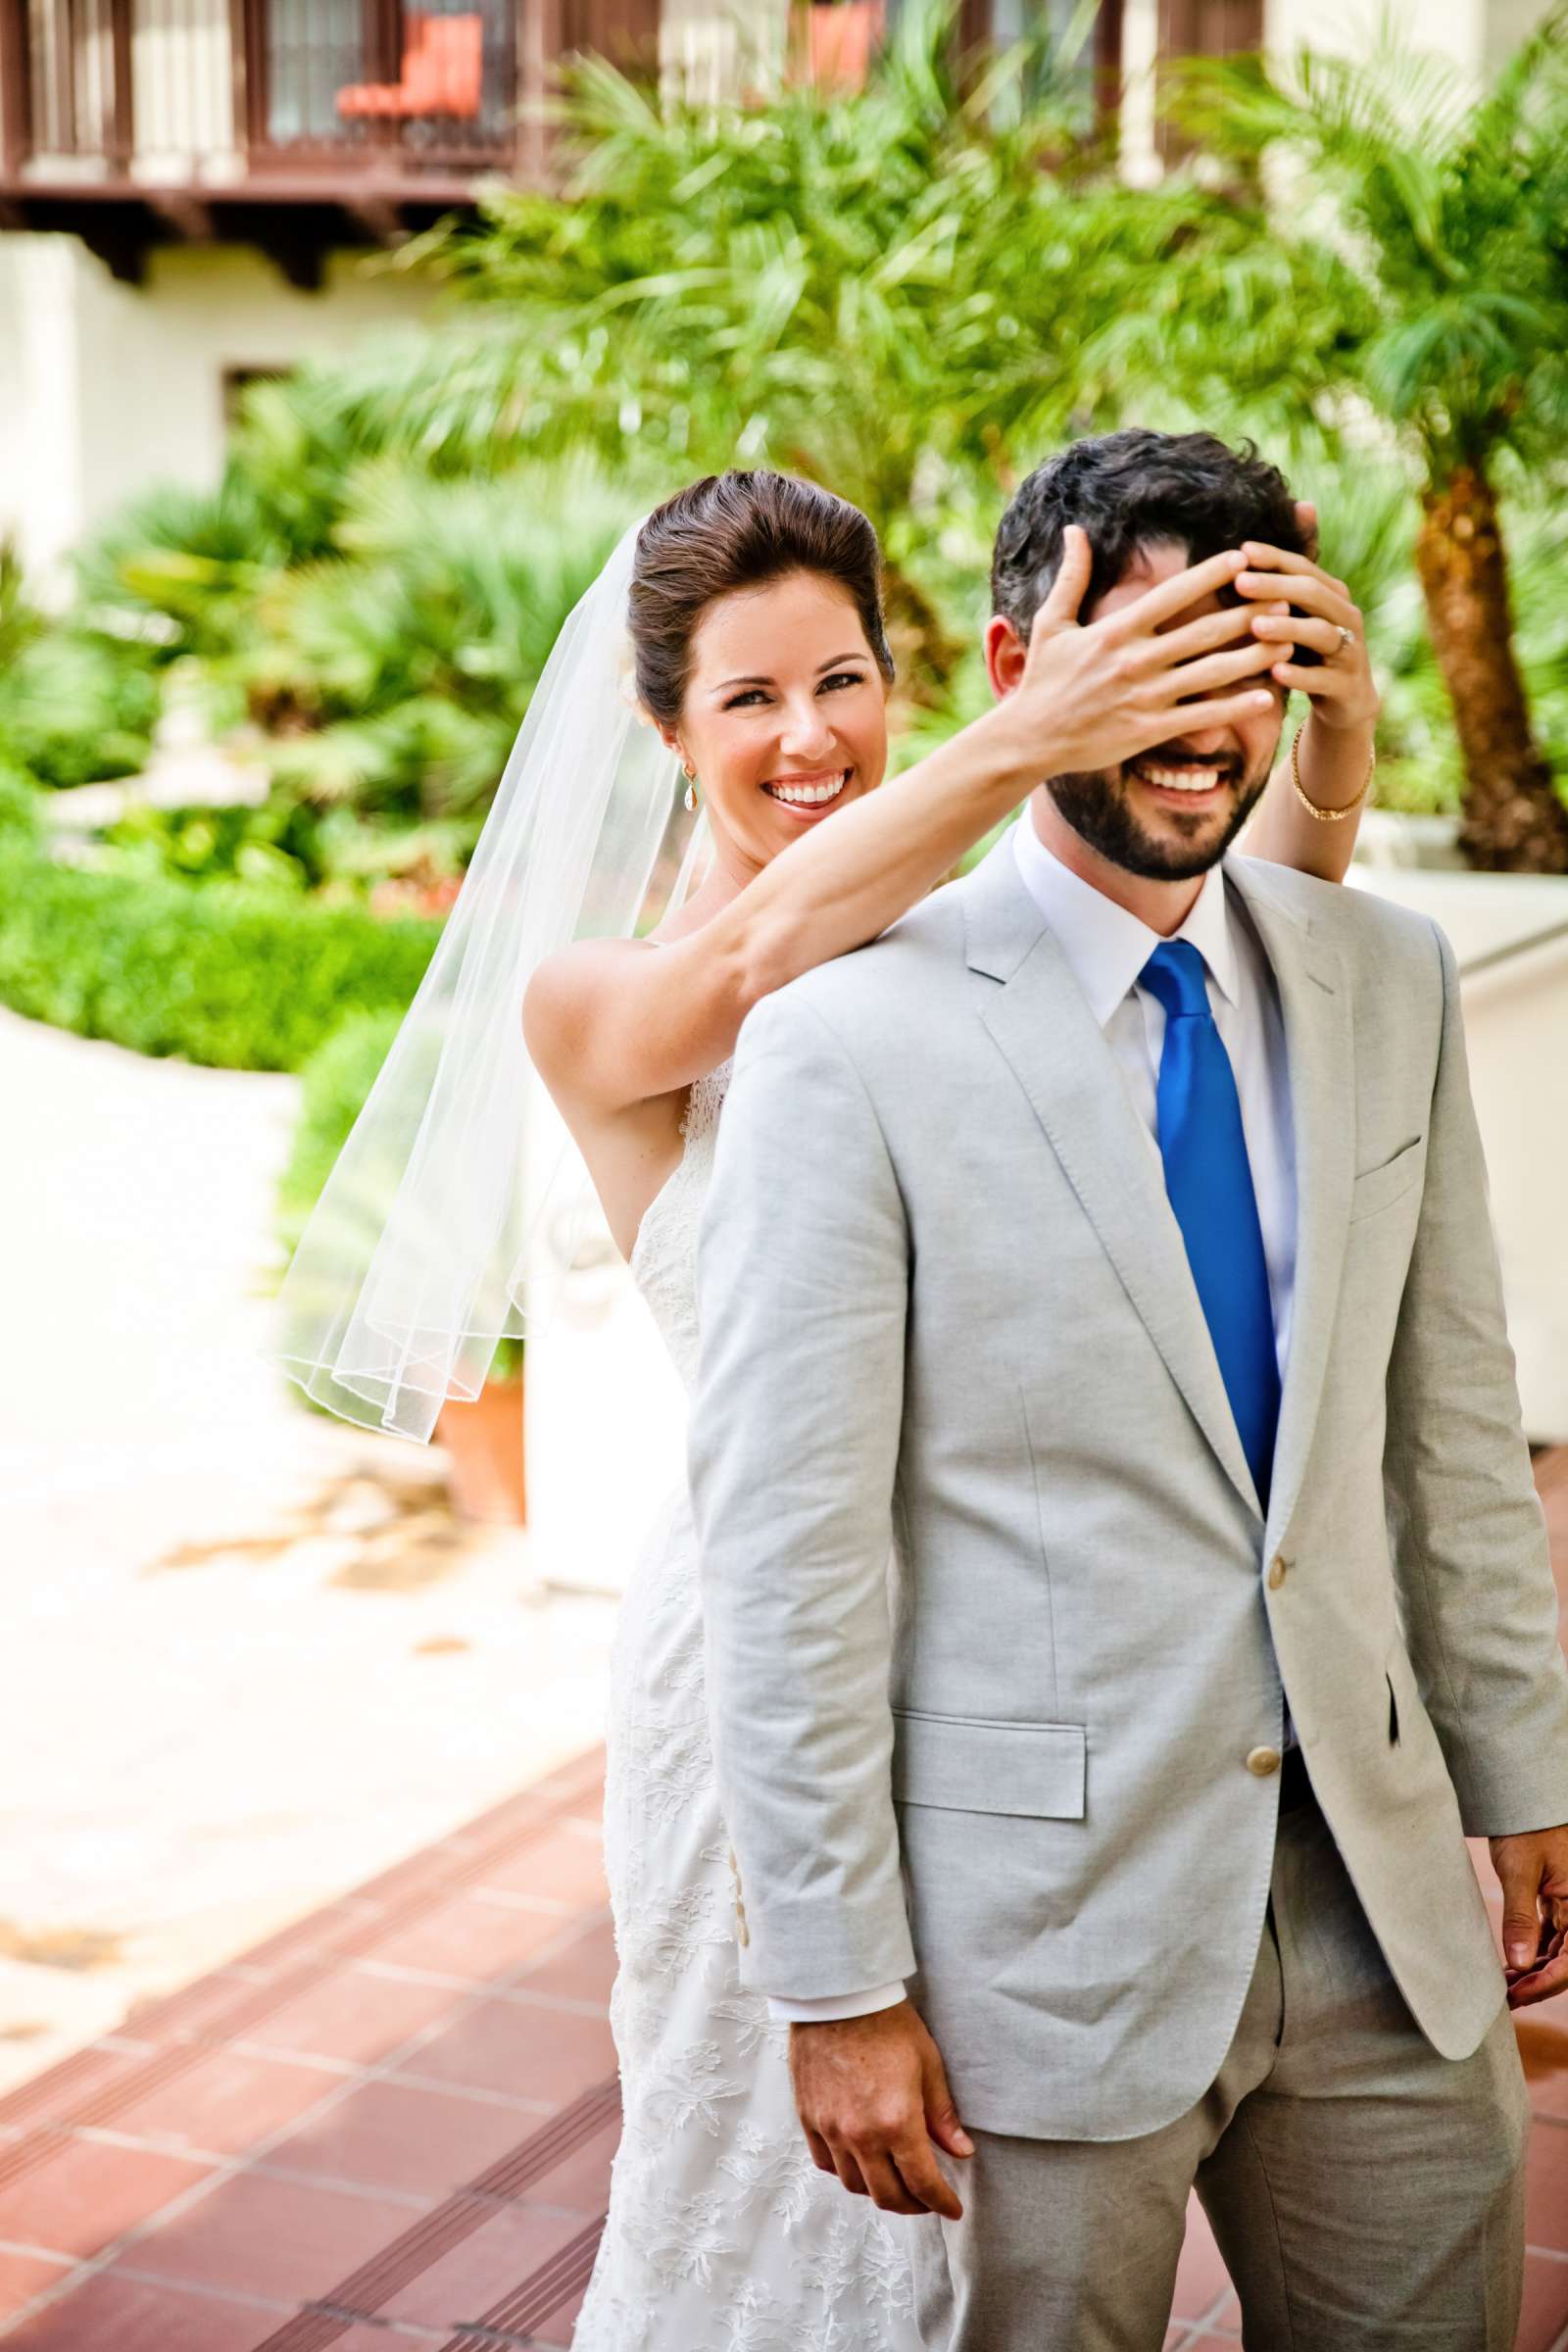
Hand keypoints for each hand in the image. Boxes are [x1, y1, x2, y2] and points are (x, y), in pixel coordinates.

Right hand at [789, 1998, 970, 2218]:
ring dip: (878, 2190)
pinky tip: (859, 2161)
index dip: (941, 2202)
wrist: (837, 1995)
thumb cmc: (887, 2024)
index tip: (952, 2209)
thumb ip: (942, 2115)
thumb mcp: (927, 2064)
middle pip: (887, 2195)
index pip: (922, 2183)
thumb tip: (961, 2151)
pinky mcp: (808, 2118)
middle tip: (926, 2199)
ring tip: (894, 2180)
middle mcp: (861, 2135)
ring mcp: (830, 2129)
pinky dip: (845, 2171)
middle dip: (913, 2205)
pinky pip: (826, 2163)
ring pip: (854, 2185)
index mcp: (896, 2122)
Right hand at [1007, 527, 1283, 778]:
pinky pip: (1201, 717)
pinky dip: (1235, 707)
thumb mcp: (1052, 623)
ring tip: (1288, 642)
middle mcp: (1135, 661)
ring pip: (1211, 674)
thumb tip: (1075, 530)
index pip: (1172, 595)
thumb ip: (1072, 576)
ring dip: (1253, 657)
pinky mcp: (1148, 731)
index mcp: (1116, 631)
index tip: (1243, 557)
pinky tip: (1267, 697)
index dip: (1210, 574)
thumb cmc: (1042, 680)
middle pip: (1203, 632)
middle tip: (1286, 597)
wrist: (1029, 739)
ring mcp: (1145, 697)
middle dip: (1248, 613)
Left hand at [1234, 502, 1379, 735]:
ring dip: (1287, 627)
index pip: (1303, 568)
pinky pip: (1323, 679)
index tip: (1241, 551)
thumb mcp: (1296, 618)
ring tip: (1255, 626)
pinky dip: (1300, 675)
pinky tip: (1275, 672)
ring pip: (1321, 632)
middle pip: (1312, 593)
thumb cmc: (1309, 654)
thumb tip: (1241, 550)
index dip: (1274, 558)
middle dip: (1275, 586)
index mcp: (1332, 595)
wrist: (1345, 703)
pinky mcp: (1346, 686)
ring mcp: (1350, 651)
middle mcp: (1346, 616)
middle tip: (1239, 582)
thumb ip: (1277, 590)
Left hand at [1488, 1821, 1567, 2008]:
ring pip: (1558, 1952)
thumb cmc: (1527, 1828)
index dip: (1543, 1984)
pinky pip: (1551, 1936)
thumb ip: (1521, 1917)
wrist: (1525, 1799)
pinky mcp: (1559, 1901)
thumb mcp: (1520, 1871)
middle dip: (1536, 1984)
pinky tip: (1511, 1965)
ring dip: (1533, 1971)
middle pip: (1566, 1963)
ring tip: (1503, 1987)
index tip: (1515, 1997)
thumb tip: (1518, 1962)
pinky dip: (1532, 1952)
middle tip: (1504, 2000)